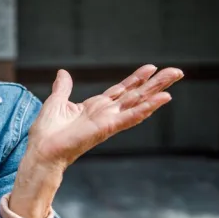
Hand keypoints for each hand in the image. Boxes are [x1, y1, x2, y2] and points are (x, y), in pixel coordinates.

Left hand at [28, 65, 182, 171]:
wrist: (42, 150)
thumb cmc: (47, 132)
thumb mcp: (56, 102)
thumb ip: (63, 88)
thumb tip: (63, 73)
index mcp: (95, 107)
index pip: (121, 90)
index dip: (136, 78)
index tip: (151, 67)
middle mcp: (106, 114)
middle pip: (136, 94)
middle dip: (156, 83)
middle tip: (176, 72)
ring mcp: (109, 121)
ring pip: (138, 103)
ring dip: (157, 91)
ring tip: (174, 80)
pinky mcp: (108, 128)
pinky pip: (131, 116)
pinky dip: (147, 107)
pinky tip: (162, 99)